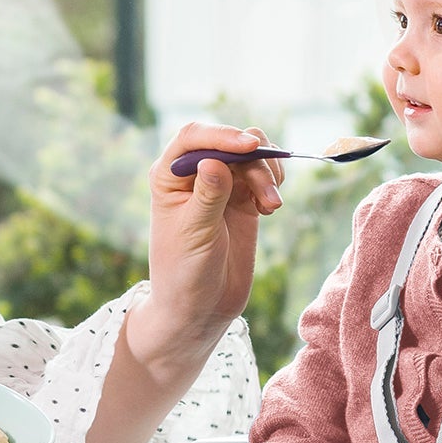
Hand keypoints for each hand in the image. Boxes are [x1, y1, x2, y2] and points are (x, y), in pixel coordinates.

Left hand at [144, 120, 280, 338]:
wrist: (201, 307)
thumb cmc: (185, 272)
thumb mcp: (195, 234)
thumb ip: (208, 196)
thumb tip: (216, 161)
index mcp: (168, 176)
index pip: (192, 137)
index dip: (221, 135)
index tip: (248, 147)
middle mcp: (194, 173)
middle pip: (229, 141)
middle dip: (253, 159)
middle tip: (269, 190)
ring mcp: (221, 184)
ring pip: (251, 155)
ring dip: (268, 174)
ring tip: (272, 207)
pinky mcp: (243, 199)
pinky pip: (264, 175)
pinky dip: (272, 184)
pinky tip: (269, 208)